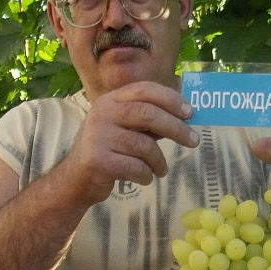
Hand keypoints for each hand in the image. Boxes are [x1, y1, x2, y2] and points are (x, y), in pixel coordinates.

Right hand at [61, 81, 198, 203]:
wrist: (76, 179)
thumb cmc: (109, 151)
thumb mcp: (126, 129)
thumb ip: (149, 121)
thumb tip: (185, 116)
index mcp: (111, 100)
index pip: (145, 90)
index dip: (170, 99)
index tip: (190, 112)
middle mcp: (103, 113)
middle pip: (148, 114)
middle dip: (176, 128)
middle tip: (194, 141)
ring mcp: (98, 136)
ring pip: (144, 146)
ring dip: (159, 161)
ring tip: (160, 169)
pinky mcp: (98, 160)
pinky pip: (135, 167)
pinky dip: (146, 175)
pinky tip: (144, 178)